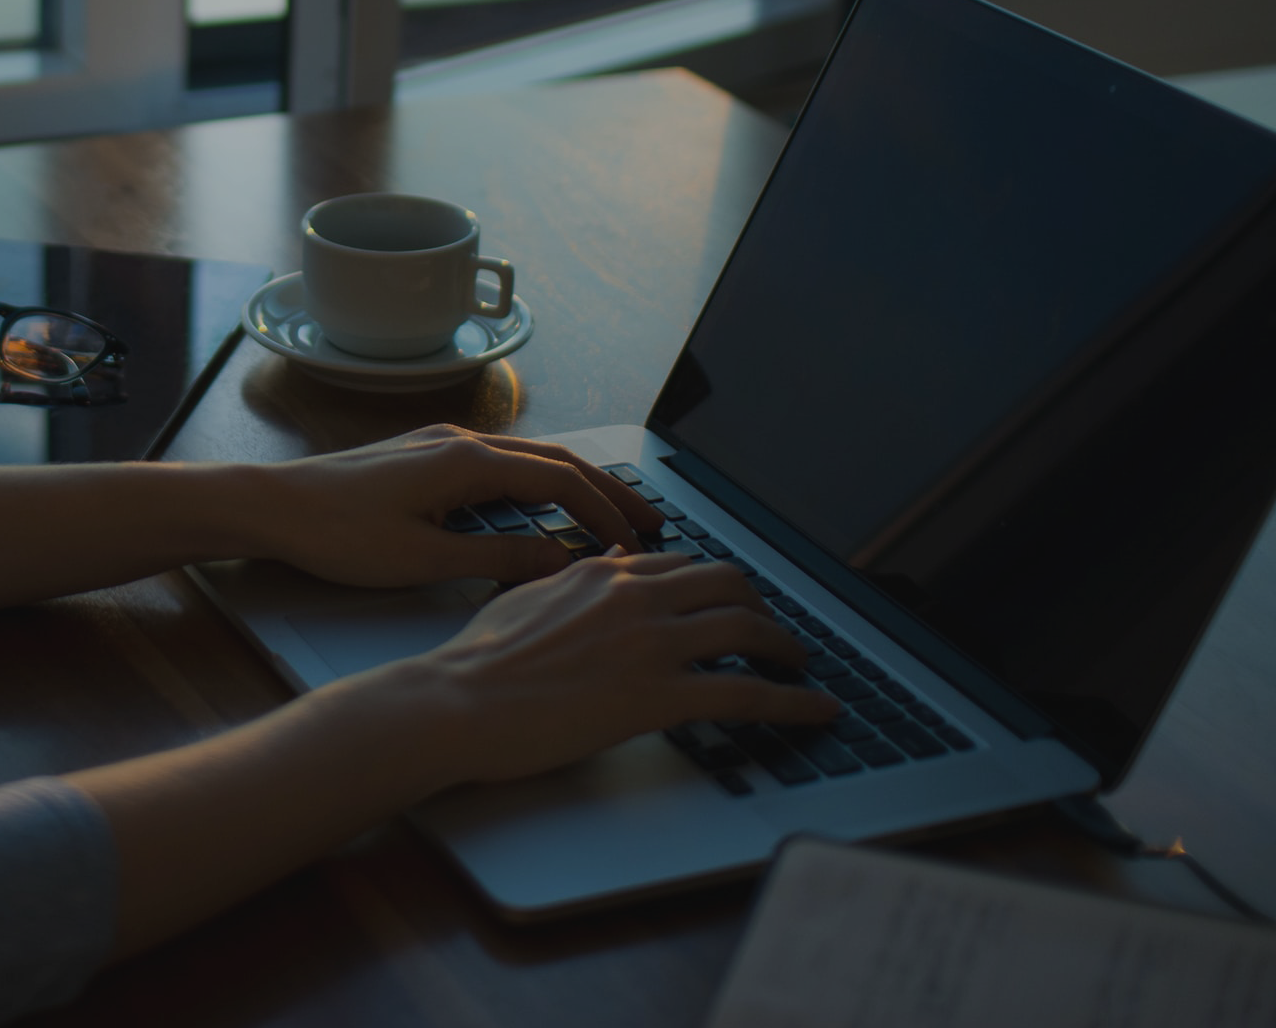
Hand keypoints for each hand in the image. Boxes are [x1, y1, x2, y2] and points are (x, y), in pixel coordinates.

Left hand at [253, 425, 667, 588]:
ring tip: (610, 515)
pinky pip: (500, 463)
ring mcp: (440, 445)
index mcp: (468, 462)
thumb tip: (561, 563)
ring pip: (528, 458)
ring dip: (575, 484)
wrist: (271, 505)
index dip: (607, 513)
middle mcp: (461, 442)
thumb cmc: (336, 533)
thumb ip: (497, 560)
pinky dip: (537, 483)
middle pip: (556, 460)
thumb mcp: (423, 560)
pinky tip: (542, 507)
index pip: (561, 481)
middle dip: (608, 490)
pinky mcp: (423, 456)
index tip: (638, 546)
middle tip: (652, 520)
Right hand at [379, 550, 839, 788]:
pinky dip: (794, 702)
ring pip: (748, 628)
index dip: (714, 584)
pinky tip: (818, 711)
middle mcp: (635, 597)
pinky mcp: (659, 695)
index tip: (727, 601)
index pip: (680, 565)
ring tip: (799, 667)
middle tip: (770, 631)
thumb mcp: (522, 599)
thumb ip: (567, 583)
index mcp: (601, 575)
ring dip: (786, 648)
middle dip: (760, 605)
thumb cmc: (475, 663)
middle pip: (728, 583)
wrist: (457, 704)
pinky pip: (748, 693)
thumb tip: (596, 569)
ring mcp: (651, 644)